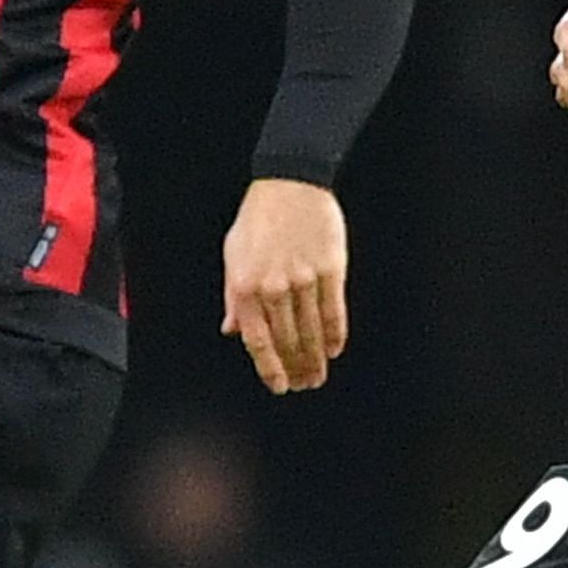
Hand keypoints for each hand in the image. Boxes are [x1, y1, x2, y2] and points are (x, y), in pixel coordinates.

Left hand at [220, 177, 350, 394]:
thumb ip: (233, 297)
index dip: (269, 368)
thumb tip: (232, 330)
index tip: (279, 385)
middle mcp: (273, 288)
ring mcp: (303, 279)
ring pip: (311, 332)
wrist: (290, 182)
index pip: (258, 341)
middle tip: (304, 384)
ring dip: (316, 360)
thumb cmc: (259, 218)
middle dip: (296, 369)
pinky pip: (333, 312)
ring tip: (318, 375)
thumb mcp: (233, 255)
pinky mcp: (330, 269)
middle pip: (288, 342)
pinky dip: (335, 335)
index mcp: (245, 286)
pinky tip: (334, 349)